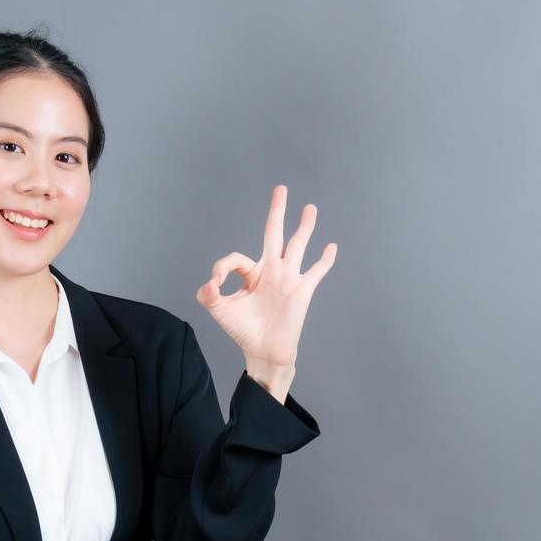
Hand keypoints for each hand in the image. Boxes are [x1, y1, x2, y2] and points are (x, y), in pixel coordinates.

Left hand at [195, 184, 336, 370]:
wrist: (264, 351)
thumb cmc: (243, 331)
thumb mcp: (220, 311)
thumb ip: (209, 295)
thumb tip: (210, 283)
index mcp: (252, 274)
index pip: (237, 258)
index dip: (223, 267)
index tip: (216, 284)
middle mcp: (271, 271)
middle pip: (274, 234)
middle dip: (277, 211)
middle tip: (281, 189)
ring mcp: (288, 279)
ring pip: (297, 245)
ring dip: (304, 226)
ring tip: (310, 207)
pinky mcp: (302, 291)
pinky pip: (316, 272)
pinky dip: (324, 260)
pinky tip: (331, 246)